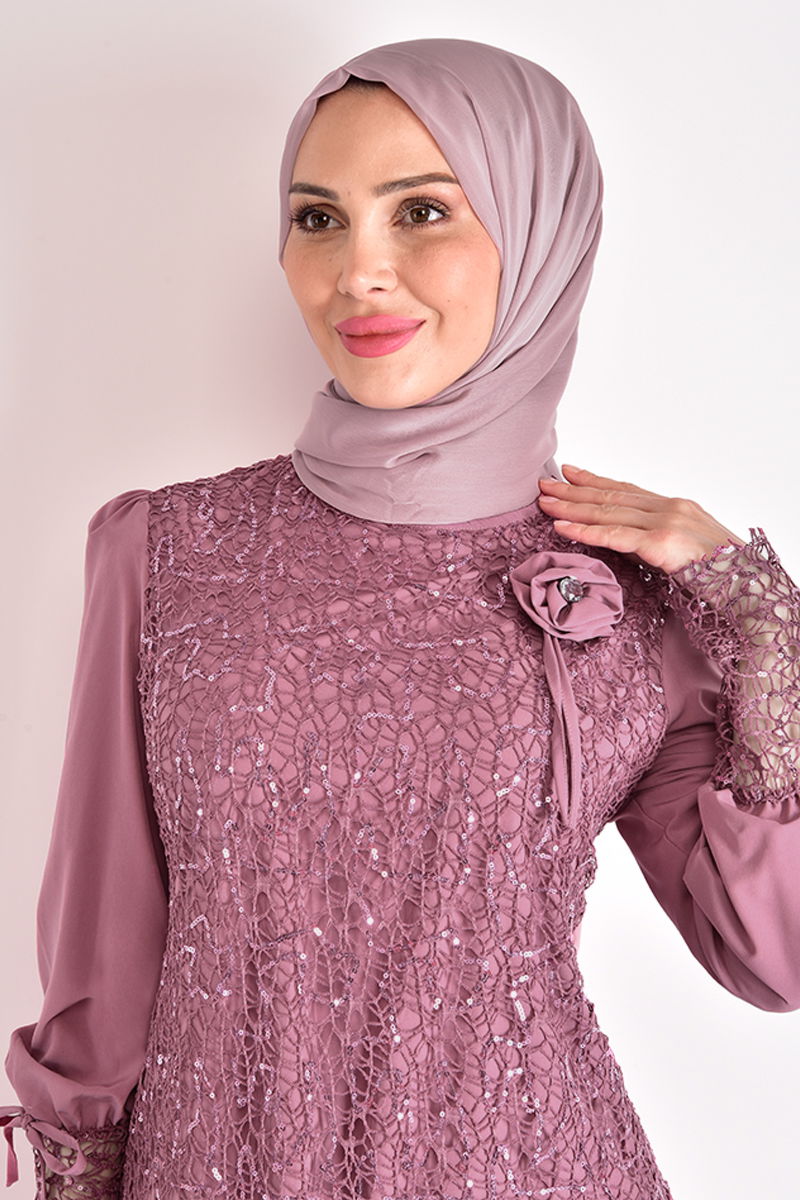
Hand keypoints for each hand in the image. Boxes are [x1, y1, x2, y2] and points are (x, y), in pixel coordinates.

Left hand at [537, 464, 746, 574]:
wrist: (748, 585)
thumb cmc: (722, 575)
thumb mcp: (685, 551)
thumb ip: (655, 543)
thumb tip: (624, 542)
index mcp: (675, 507)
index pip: (627, 490)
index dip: (596, 481)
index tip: (570, 473)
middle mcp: (669, 508)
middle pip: (611, 497)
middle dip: (574, 491)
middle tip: (544, 485)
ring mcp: (665, 523)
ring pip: (608, 512)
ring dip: (571, 508)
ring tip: (545, 503)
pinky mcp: (661, 544)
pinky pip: (614, 536)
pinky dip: (585, 531)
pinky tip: (563, 528)